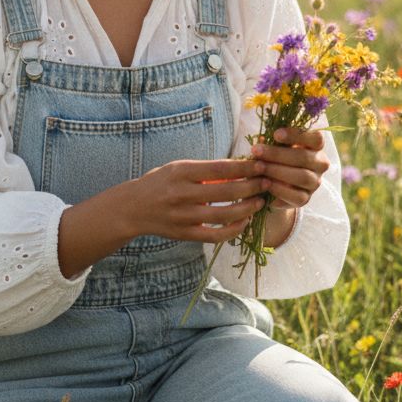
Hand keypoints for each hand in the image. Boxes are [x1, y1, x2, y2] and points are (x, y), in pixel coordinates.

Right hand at [125, 156, 269, 243]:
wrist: (132, 208)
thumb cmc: (161, 182)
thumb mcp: (180, 168)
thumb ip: (207, 170)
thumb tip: (240, 169)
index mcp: (182, 172)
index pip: (220, 169)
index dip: (244, 168)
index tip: (262, 165)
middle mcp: (182, 194)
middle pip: (226, 192)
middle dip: (252, 187)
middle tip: (268, 182)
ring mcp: (183, 217)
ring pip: (224, 215)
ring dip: (247, 208)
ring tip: (261, 201)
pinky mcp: (184, 234)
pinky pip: (215, 235)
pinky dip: (233, 230)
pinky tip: (245, 221)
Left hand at [249, 127, 329, 212]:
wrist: (275, 185)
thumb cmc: (276, 158)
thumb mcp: (276, 146)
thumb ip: (273, 142)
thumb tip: (261, 139)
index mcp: (317, 146)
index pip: (316, 138)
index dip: (297, 135)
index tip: (275, 134)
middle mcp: (320, 164)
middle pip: (304, 157)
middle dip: (277, 154)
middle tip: (256, 150)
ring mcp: (315, 182)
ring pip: (302, 176)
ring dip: (277, 171)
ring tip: (258, 166)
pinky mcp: (306, 198)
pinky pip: (296, 196)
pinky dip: (279, 189)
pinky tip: (265, 183)